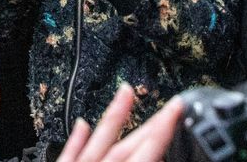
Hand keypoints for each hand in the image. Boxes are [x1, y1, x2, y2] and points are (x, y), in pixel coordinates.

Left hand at [57, 85, 184, 161]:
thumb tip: (161, 156)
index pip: (146, 152)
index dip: (163, 129)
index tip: (176, 107)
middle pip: (127, 145)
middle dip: (150, 123)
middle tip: (169, 103)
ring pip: (99, 141)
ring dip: (115, 115)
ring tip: (125, 91)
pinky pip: (70, 155)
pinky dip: (77, 138)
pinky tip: (82, 123)